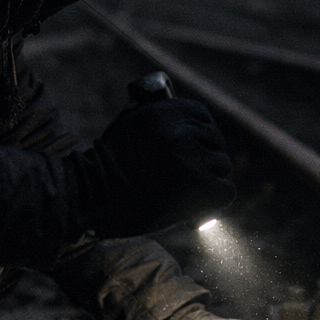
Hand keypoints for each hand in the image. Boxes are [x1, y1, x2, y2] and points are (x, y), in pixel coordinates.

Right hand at [75, 98, 234, 237]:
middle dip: (203, 158)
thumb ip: (156, 118)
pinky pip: (226, 192)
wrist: (93, 202)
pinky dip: (213, 202)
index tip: (191, 149)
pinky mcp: (201, 187)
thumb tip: (187, 120)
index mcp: (163, 112)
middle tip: (181, 177)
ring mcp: (191, 160)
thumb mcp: (129, 125)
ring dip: (208, 180)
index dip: (199, 134)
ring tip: (181, 193)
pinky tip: (194, 207)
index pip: (202, 115)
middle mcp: (179, 132)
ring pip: (222, 166)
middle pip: (215, 141)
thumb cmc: (108, 169)